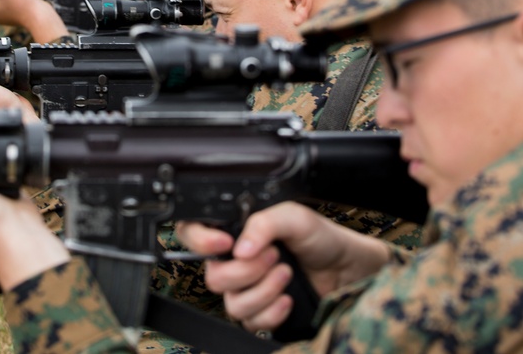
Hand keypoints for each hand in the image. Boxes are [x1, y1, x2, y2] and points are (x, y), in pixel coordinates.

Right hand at [178, 202, 390, 331]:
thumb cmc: (322, 238)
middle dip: (246, 270)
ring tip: (287, 274)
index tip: (225, 244)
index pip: (192, 233)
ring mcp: (247, 290)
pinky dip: (272, 312)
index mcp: (234, 231)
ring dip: (263, 290)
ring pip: (231, 303)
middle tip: (275, 257)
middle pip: (212, 276)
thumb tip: (239, 248)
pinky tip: (288, 299)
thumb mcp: (294, 217)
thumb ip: (264, 223)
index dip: (200, 240)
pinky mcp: (262, 314)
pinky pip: (251, 323)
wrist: (349, 271)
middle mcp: (235, 261)